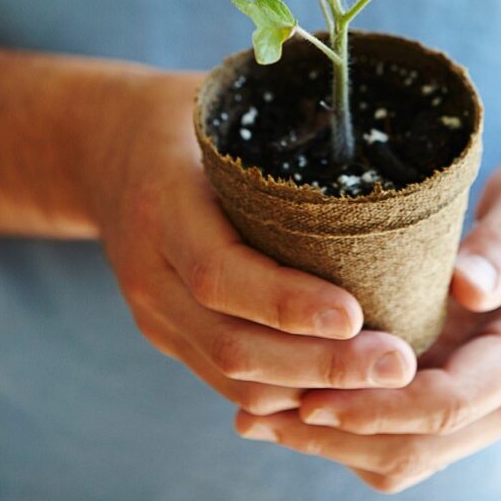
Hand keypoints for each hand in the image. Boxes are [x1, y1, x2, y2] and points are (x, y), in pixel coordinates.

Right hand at [94, 69, 416, 411]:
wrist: (102, 147)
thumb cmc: (182, 118)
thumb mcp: (223, 107)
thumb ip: (286, 126)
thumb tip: (386, 138)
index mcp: (163, 204)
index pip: (220, 273)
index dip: (287, 302)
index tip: (356, 314)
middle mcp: (151, 270)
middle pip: (233, 344)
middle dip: (321, 364)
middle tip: (398, 362)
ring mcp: (155, 311)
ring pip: (232, 377)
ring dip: (311, 389)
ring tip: (387, 380)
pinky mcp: (167, 332)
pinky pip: (226, 380)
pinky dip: (285, 393)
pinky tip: (342, 389)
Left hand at [235, 141, 500, 490]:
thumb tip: (467, 290)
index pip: (451, 399)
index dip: (378, 404)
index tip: (310, 396)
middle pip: (423, 442)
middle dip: (339, 435)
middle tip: (257, 416)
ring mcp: (498, 397)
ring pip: (413, 451)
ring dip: (337, 443)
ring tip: (257, 418)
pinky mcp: (472, 386)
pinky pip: (413, 429)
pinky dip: (356, 426)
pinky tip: (297, 403)